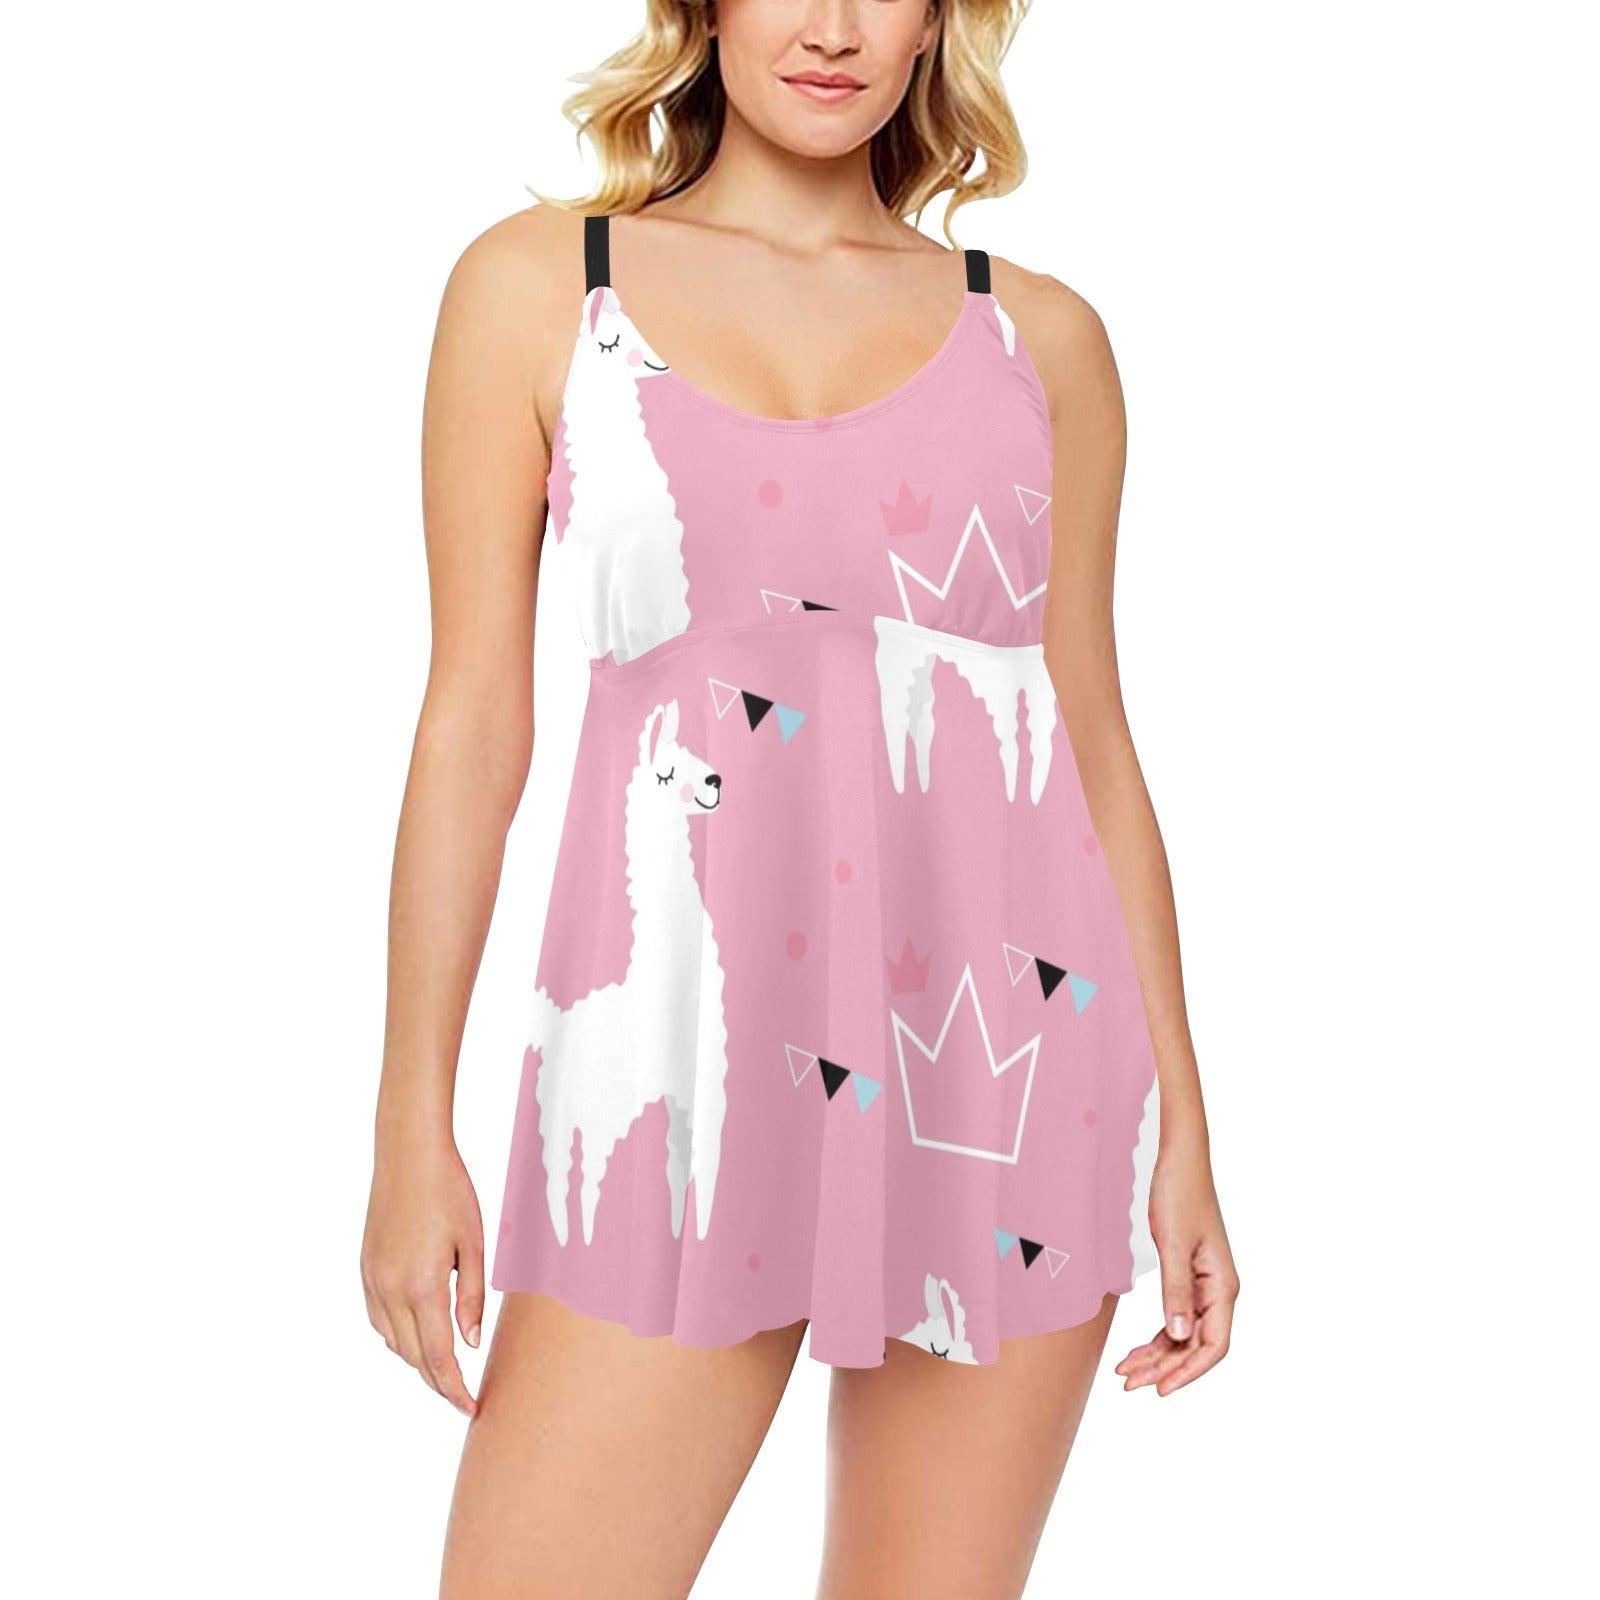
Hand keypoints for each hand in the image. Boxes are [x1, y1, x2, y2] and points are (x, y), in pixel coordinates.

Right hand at [360, 1133, 484, 1416]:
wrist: (408, 1153)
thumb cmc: (450, 1191)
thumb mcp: (475, 1243)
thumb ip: (472, 1297)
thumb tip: (470, 1344)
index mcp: (423, 1286)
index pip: (439, 1358)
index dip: (454, 1390)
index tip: (470, 1409)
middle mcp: (391, 1290)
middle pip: (414, 1358)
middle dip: (439, 1382)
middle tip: (463, 1396)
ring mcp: (373, 1280)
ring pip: (393, 1342)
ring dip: (417, 1360)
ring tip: (445, 1368)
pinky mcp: (365, 1269)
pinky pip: (378, 1320)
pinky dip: (398, 1336)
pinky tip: (417, 1333)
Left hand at [1115, 1130, 1238, 1395]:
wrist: (1177, 1158)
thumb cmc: (1179, 1192)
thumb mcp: (1173, 1242)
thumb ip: (1176, 1291)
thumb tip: (1178, 1336)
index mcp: (1223, 1285)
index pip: (1214, 1345)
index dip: (1189, 1372)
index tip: (1160, 1389)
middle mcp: (1218, 1289)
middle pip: (1196, 1346)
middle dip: (1164, 1368)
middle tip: (1128, 1382)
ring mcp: (1203, 1284)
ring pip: (1183, 1334)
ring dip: (1157, 1356)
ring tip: (1125, 1371)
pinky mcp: (1187, 1274)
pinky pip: (1176, 1316)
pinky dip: (1157, 1335)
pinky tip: (1136, 1349)